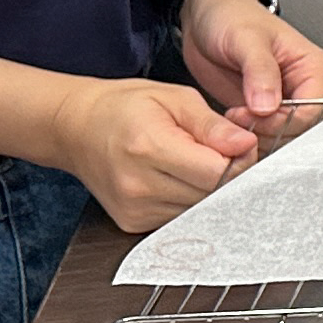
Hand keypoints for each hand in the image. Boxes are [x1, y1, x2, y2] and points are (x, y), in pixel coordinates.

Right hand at [52, 78, 258, 231]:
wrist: (76, 128)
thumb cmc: (125, 107)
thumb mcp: (174, 98)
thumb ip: (212, 125)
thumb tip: (246, 144)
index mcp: (150, 147)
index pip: (218, 172)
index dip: (240, 159)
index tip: (241, 143)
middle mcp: (139, 185)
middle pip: (212, 195)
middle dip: (228, 174)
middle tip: (223, 150)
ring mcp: (134, 209)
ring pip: (200, 210)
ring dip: (209, 189)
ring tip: (196, 161)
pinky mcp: (132, 224)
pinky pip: (181, 218)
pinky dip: (189, 200)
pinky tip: (178, 178)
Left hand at [182, 0, 322, 150]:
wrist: (206, 20)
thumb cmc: (232, 17)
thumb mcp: (246, 38)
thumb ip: (260, 71)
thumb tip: (269, 106)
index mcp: (315, 67)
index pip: (312, 110)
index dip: (282, 120)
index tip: (250, 113)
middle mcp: (307, 88)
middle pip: (301, 129)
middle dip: (268, 131)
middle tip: (238, 118)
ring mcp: (288, 103)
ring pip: (285, 138)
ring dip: (257, 137)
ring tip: (232, 119)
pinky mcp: (268, 114)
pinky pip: (267, 137)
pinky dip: (249, 138)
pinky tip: (232, 125)